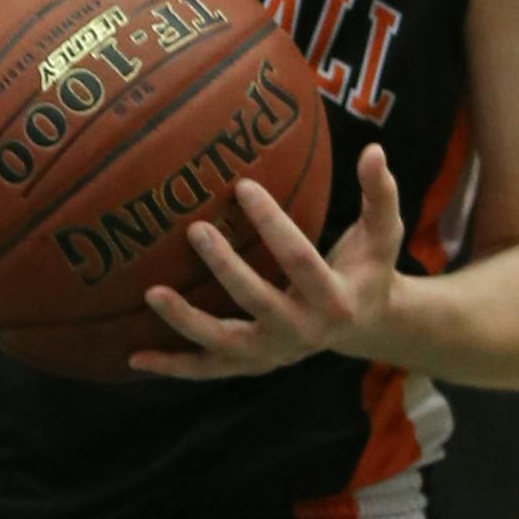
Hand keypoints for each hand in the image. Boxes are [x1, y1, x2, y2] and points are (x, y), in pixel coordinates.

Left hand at [130, 143, 402, 379]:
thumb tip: (373, 149)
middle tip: (196, 229)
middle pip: (259, 302)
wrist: (366, 325)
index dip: (272, 224)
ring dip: (187, 322)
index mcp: (335, 299)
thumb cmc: (368, 267)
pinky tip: (135, 358)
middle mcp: (304, 333)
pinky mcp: (252, 365)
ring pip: (225, 343)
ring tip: (152, 293)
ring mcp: (275, 353)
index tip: (242, 184)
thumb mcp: (383, 233)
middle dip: (226, 268)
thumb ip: (379, 193)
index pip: (300, 260)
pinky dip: (174, 366)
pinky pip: (208, 369)